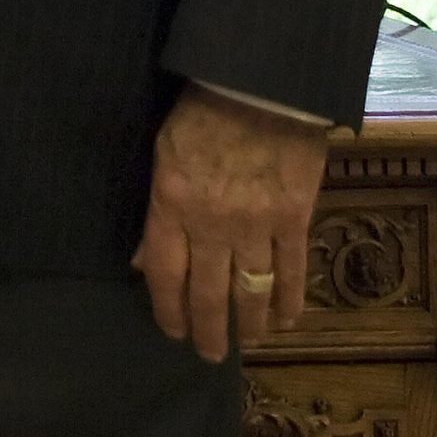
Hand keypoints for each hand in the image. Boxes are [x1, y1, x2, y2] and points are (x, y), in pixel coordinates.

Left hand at [131, 83, 329, 362]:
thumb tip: (141, 260)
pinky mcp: (294, 218)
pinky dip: (290, 300)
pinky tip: (287, 320)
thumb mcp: (162, 152)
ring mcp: (256, 224)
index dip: (168, 310)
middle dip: (208, 330)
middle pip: (208, 293)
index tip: (172, 331)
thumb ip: (156, 211)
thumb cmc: (201, 108)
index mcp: (171, 203)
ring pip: (251, 291)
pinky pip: (292, 271)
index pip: (164, 274)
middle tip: (209, 354)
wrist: (261, 82)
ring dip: (249, 323)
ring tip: (246, 341)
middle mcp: (211, 224)